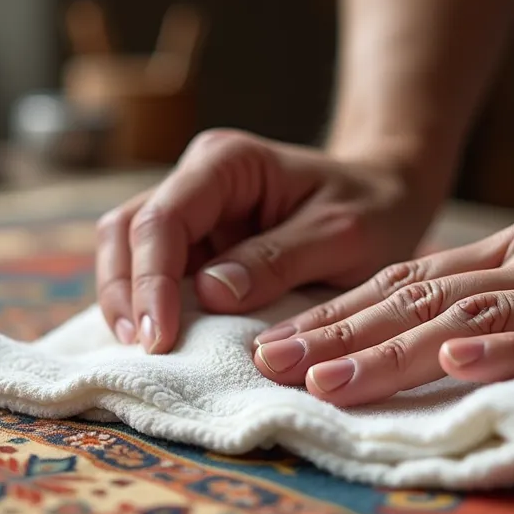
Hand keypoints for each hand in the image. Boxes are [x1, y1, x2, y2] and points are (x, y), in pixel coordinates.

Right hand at [95, 129, 437, 353]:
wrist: (387, 196)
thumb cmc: (372, 209)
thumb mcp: (341, 235)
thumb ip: (278, 259)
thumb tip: (211, 293)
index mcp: (228, 162)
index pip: (165, 218)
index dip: (152, 279)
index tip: (160, 336)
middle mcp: (197, 178)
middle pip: (128, 230)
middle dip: (126, 292)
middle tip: (143, 351)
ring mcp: (192, 211)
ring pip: (126, 249)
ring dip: (126, 300)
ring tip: (142, 351)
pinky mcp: (196, 243)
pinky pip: (150, 270)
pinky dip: (145, 304)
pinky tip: (154, 342)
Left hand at [251, 216, 513, 413]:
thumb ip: (500, 306)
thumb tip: (420, 342)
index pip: (408, 281)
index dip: (337, 312)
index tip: (276, 342)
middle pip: (418, 295)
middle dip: (337, 331)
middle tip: (268, 361)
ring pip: (469, 316)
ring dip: (392, 348)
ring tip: (328, 377)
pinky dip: (501, 348)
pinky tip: (454, 361)